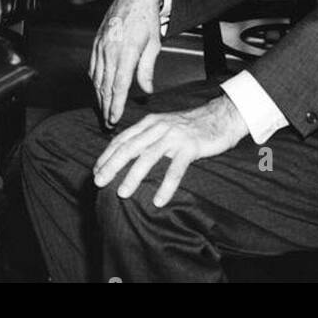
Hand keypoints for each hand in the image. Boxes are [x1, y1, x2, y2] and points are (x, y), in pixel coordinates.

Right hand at [89, 0, 162, 127]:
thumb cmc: (146, 20)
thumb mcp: (154, 44)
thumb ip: (147, 69)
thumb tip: (147, 91)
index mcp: (126, 52)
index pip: (119, 85)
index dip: (115, 104)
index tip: (114, 119)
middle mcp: (110, 50)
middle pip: (105, 86)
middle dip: (105, 107)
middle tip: (108, 124)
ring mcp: (101, 46)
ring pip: (97, 78)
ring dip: (99, 97)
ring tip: (103, 112)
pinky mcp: (96, 43)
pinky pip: (93, 67)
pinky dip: (94, 82)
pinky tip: (98, 91)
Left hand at [92, 96, 247, 206]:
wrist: (221, 117)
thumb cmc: (191, 126)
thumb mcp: (164, 126)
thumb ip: (147, 136)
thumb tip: (127, 153)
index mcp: (149, 122)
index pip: (122, 139)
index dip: (107, 155)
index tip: (95, 171)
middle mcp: (158, 127)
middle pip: (129, 147)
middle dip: (112, 165)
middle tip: (98, 182)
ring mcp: (174, 136)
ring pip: (148, 157)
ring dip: (133, 176)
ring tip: (122, 193)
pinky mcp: (190, 147)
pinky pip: (175, 169)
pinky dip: (166, 186)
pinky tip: (158, 201)